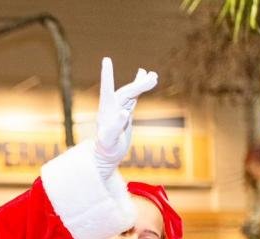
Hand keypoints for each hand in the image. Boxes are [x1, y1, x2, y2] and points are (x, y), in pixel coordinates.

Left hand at [94, 57, 157, 179]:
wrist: (106, 156)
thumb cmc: (106, 149)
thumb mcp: (109, 140)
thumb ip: (115, 127)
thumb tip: (123, 113)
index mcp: (106, 111)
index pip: (107, 89)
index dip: (107, 75)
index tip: (106, 60)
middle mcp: (111, 107)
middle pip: (126, 92)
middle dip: (138, 84)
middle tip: (154, 78)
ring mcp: (119, 108)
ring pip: (131, 92)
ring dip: (141, 83)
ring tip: (153, 75)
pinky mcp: (125, 112)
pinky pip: (133, 96)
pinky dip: (139, 87)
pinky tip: (144, 75)